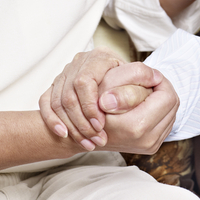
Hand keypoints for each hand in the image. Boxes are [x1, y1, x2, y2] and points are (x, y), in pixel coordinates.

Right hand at [38, 49, 156, 148]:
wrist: (97, 76)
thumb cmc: (120, 78)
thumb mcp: (133, 75)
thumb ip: (141, 77)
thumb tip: (154, 80)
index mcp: (98, 57)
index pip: (84, 82)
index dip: (91, 106)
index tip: (102, 124)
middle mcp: (78, 62)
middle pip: (69, 97)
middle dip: (83, 122)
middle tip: (98, 138)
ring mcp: (61, 75)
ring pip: (57, 103)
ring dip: (72, 126)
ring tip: (88, 143)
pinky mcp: (50, 89)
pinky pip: (45, 104)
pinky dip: (52, 121)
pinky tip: (63, 134)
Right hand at [98, 64, 179, 154]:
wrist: (87, 131)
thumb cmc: (95, 103)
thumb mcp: (110, 81)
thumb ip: (135, 75)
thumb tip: (156, 77)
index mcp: (136, 126)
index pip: (167, 96)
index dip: (159, 81)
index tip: (147, 77)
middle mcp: (146, 140)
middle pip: (173, 105)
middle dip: (161, 90)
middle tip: (146, 84)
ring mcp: (150, 146)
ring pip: (171, 113)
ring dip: (161, 101)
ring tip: (142, 95)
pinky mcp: (152, 147)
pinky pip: (166, 122)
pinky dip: (158, 111)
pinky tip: (144, 107)